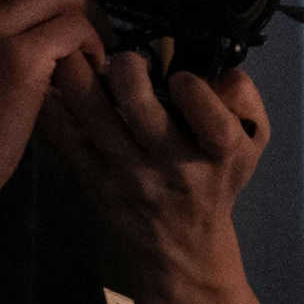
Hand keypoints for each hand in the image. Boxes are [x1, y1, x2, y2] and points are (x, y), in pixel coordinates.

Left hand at [42, 44, 271, 275]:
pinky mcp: (93, 180)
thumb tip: (215, 66)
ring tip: (80, 54)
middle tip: (123, 59)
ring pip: (93, 114)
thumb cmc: (217, 181)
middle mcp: (174, 166)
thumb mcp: (252, 143)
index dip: (191, 86)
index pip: (211, 118)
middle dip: (126, 67)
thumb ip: (244, 98)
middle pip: (140, 109)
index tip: (180, 77)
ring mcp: (128, 174)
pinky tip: (52, 83)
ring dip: (79, 73)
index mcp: (220, 154)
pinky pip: (63, 137)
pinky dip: (51, 105)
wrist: (184, 249)